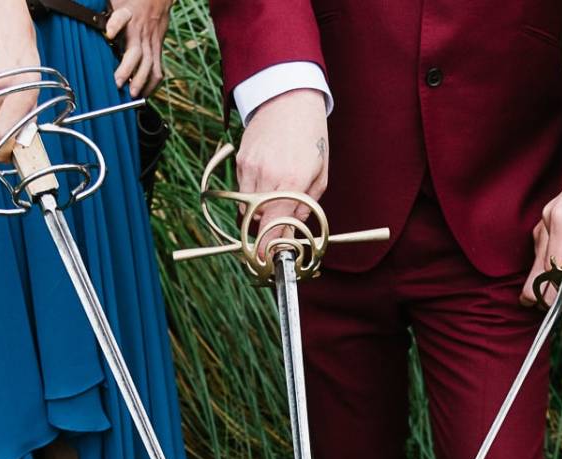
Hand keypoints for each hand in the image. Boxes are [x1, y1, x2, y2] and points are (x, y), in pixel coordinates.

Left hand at [105, 0, 170, 98]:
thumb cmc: (132, 2)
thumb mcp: (116, 2)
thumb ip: (103, 13)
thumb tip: (83, 17)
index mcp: (128, 15)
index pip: (121, 18)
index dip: (115, 25)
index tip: (109, 33)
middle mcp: (140, 31)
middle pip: (137, 52)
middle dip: (128, 69)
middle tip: (118, 83)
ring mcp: (151, 42)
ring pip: (149, 65)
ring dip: (142, 81)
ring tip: (133, 94)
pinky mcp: (157, 50)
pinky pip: (157, 70)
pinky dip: (152, 84)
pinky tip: (144, 94)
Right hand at [235, 87, 328, 255]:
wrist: (289, 98)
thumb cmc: (311, 136)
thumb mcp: (321, 173)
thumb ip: (307, 205)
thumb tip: (293, 228)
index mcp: (293, 181)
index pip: (274, 225)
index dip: (269, 245)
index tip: (270, 258)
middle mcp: (268, 176)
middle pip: (257, 221)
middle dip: (265, 232)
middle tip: (275, 233)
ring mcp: (250, 168)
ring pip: (247, 208)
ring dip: (259, 213)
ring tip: (274, 199)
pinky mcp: (241, 160)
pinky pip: (242, 190)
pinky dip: (252, 194)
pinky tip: (267, 179)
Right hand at [522, 132, 561, 306]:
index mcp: (561, 221)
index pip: (552, 266)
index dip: (558, 288)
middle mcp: (548, 221)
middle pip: (541, 265)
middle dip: (549, 286)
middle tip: (551, 306)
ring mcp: (548, 219)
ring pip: (545, 257)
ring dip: (561, 271)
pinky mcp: (553, 219)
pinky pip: (552, 246)